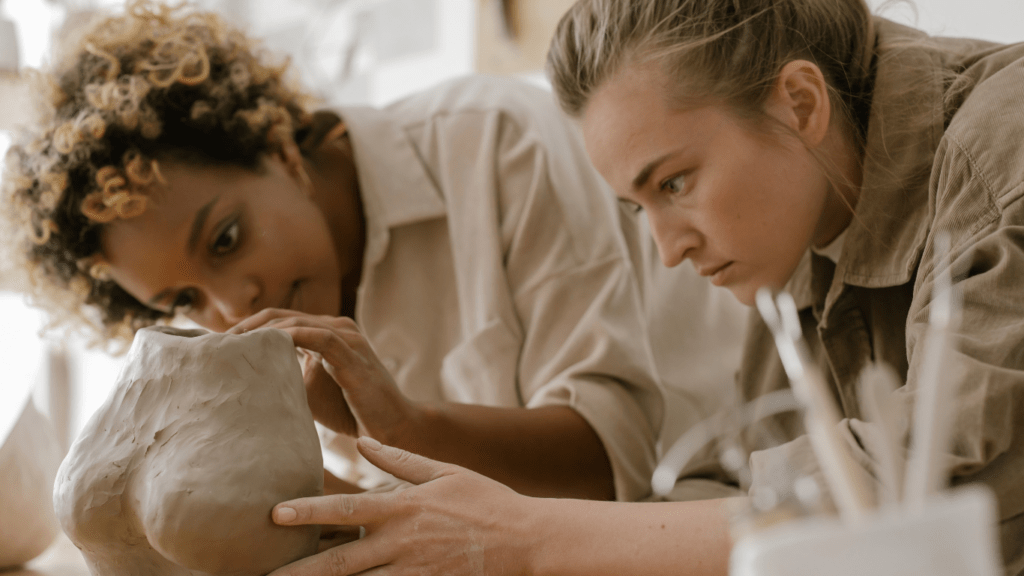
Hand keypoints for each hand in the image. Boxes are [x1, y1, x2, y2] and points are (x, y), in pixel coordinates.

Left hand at [229, 310, 416, 440]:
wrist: (392, 426)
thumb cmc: (350, 410)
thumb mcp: (308, 388)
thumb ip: (284, 375)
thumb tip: (243, 379)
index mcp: (326, 332)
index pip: (278, 320)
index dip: (246, 329)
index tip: (218, 346)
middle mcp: (337, 327)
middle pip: (280, 316)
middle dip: (245, 328)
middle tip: (216, 346)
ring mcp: (347, 337)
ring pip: (295, 323)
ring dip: (261, 334)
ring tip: (234, 349)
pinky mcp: (352, 354)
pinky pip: (317, 337)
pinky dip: (289, 339)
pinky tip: (266, 350)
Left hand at [267, 437, 536, 575]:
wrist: (527, 539)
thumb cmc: (486, 501)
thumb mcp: (444, 472)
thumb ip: (400, 460)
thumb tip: (363, 441)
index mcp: (403, 508)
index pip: (346, 510)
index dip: (309, 512)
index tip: (274, 514)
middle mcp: (402, 542)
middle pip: (340, 562)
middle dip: (299, 571)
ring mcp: (414, 572)